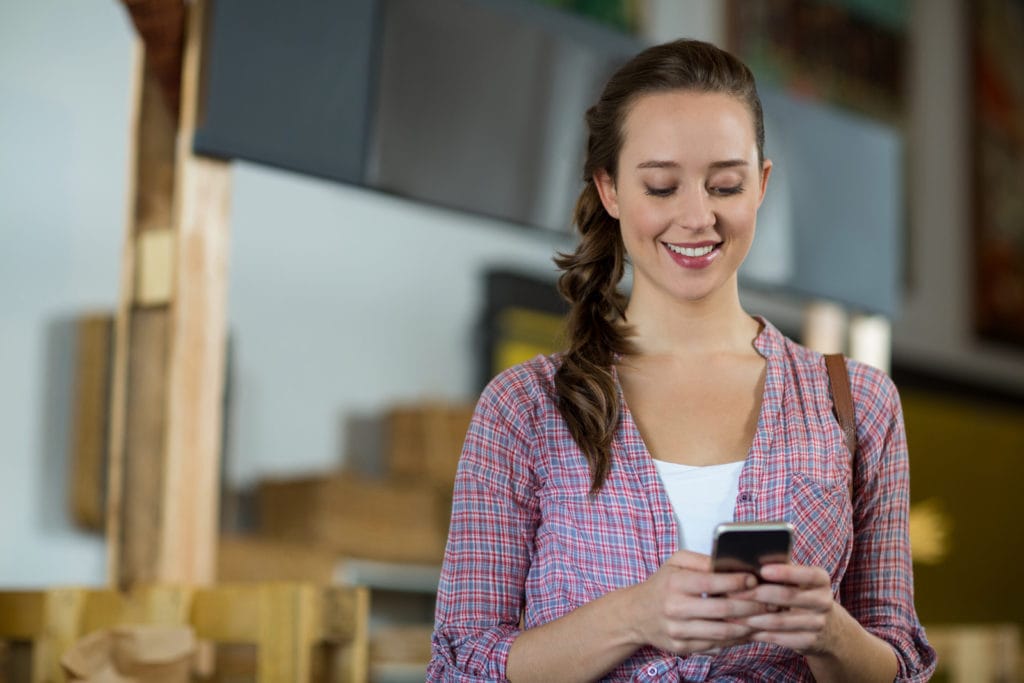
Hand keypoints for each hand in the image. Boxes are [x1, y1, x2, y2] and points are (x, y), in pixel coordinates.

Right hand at [628, 550, 767, 654]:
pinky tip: (748, 631)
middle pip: (722, 610)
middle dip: (751, 606)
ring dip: (748, 626)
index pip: (711, 582)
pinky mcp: (682, 647)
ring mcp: (678, 631)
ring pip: (722, 632)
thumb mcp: (675, 562)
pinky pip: (715, 645)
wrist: (636, 614)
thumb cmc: (662, 585)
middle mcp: (675, 608)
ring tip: (765, 618)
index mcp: (675, 583)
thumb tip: (731, 562)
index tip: (755, 580)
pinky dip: (735, 639)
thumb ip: (702, 560)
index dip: (737, 582)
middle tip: (771, 601)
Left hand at [731, 563, 837, 655]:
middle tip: (733, 593)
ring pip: (780, 621)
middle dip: (757, 594)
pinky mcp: (809, 642)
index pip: (806, 574)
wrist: (828, 627)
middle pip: (788, 596)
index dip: (784, 572)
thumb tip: (748, 562)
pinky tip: (744, 629)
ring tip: (732, 614)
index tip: (762, 570)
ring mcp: (818, 623)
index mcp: (821, 580)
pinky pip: (780, 638)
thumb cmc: (801, 593)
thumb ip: (780, 570)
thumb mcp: (799, 580)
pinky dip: (760, 633)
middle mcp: (823, 601)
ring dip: (753, 618)